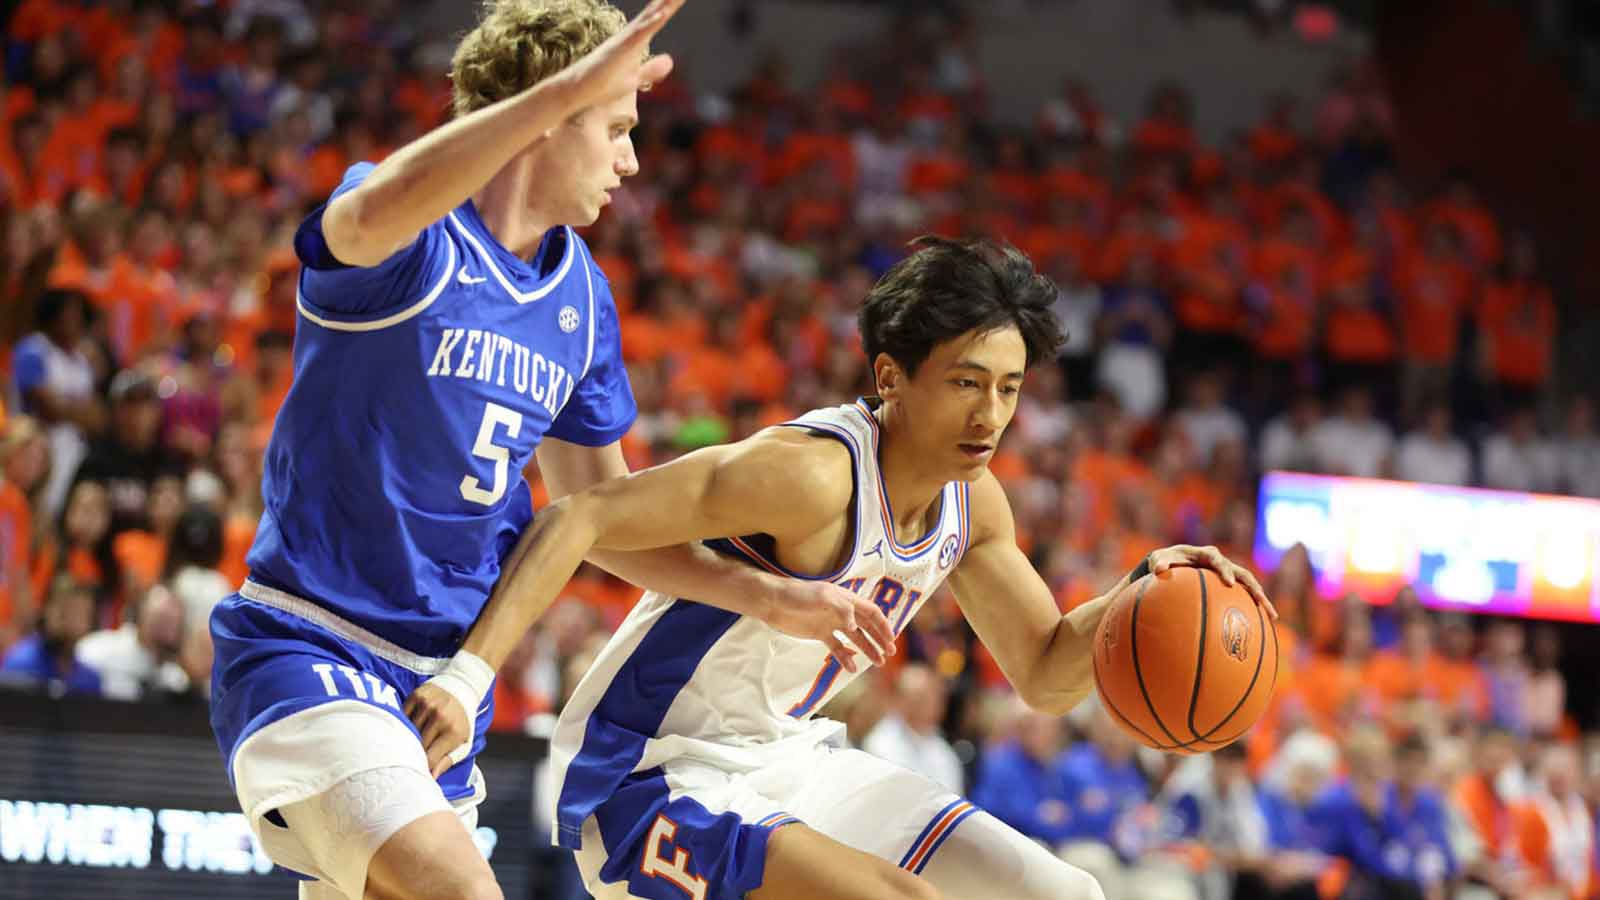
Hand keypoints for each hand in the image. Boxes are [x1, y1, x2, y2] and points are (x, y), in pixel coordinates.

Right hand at [404, 682, 471, 777]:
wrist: (463, 686)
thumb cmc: (462, 720)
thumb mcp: (463, 742)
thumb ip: (448, 760)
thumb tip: (431, 777)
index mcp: (453, 732)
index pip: (429, 758)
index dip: (422, 768)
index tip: (417, 773)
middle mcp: (440, 717)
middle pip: (417, 745)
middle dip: (413, 755)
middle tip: (407, 762)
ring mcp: (428, 705)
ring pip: (407, 731)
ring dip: (406, 739)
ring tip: (405, 745)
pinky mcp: (417, 696)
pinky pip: (402, 716)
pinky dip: (402, 723)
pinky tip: (405, 728)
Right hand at [555, 0, 683, 112]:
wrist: (576, 90)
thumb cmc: (602, 85)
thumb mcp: (634, 78)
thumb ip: (652, 69)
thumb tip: (670, 59)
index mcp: (636, 40)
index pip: (657, 17)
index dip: (670, 4)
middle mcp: (630, 34)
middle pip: (655, 11)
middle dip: (671, 0)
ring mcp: (625, 40)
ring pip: (649, 17)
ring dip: (665, 4)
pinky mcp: (620, 49)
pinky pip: (639, 34)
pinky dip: (651, 23)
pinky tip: (662, 13)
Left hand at [763, 579, 895, 673]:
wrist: (774, 602)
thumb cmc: (798, 594)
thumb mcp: (823, 596)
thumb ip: (842, 608)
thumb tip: (855, 626)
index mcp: (846, 598)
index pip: (872, 612)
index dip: (883, 625)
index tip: (891, 640)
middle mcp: (842, 611)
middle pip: (867, 626)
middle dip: (880, 639)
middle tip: (890, 654)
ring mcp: (831, 623)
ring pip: (856, 638)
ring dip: (868, 649)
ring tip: (878, 663)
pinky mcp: (820, 634)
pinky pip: (837, 647)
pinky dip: (845, 657)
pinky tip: (852, 668)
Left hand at [1148, 544, 1276, 619]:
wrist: (1173, 564)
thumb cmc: (1164, 561)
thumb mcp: (1158, 560)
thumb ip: (1158, 562)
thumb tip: (1158, 570)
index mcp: (1205, 554)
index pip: (1217, 559)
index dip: (1225, 570)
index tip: (1229, 583)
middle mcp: (1221, 563)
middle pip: (1243, 573)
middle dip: (1253, 587)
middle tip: (1261, 600)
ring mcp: (1228, 574)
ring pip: (1249, 586)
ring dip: (1261, 599)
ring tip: (1272, 616)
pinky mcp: (1230, 586)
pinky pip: (1243, 597)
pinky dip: (1252, 609)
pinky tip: (1261, 627)